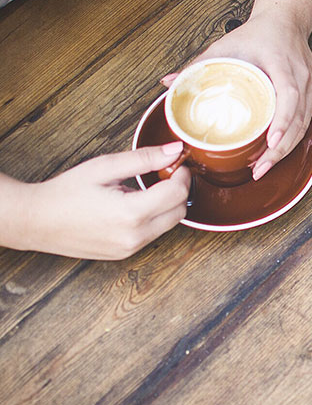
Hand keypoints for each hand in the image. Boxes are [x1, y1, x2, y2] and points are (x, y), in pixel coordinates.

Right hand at [7, 144, 190, 259]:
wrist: (36, 221)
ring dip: (166, 206)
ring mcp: (131, 249)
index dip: (182, 175)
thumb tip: (175, 150)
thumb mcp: (105, 167)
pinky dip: (153, 219)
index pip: (178, 193)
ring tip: (142, 190)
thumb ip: (144, 158)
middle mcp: (135, 236)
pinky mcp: (126, 254)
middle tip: (164, 174)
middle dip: (178, 191)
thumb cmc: (66, 192)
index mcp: (131, 213)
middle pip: (179, 211)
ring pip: (169, 225)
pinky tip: (133, 206)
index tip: (176, 164)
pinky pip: (153, 235)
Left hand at [164, 11, 311, 179]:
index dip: (282, 121)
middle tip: (260, 169)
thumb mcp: (225, 45)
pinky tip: (310, 156)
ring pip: (308, 125)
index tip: (271, 141)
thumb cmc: (256, 34)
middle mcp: (303, 78)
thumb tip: (168, 84)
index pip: (289, 95)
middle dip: (280, 149)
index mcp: (282, 64)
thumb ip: (197, 65)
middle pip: (298, 119)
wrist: (284, 20)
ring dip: (291, 150)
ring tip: (267, 166)